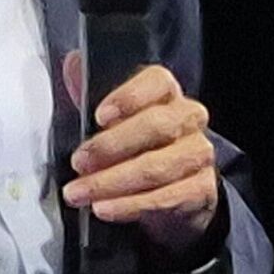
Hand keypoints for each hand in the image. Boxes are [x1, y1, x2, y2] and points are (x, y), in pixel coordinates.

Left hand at [60, 54, 220, 254]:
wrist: (175, 193)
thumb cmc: (137, 147)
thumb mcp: (112, 119)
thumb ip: (91, 93)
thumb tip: (72, 64)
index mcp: (166, 93)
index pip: (157, 82)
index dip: (129, 97)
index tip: (99, 116)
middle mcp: (188, 118)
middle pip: (156, 126)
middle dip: (111, 146)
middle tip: (78, 163)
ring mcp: (198, 154)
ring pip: (157, 167)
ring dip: (113, 182)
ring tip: (81, 193)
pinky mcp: (201, 189)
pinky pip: (167, 198)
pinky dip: (131, 206)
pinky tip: (106, 209)